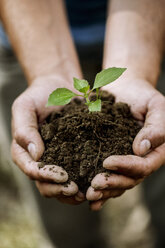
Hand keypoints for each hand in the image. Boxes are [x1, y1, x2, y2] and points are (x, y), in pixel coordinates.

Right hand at [11, 75, 84, 203]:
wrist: (59, 87)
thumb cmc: (39, 96)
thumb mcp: (25, 107)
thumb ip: (24, 129)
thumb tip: (36, 155)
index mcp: (25, 151)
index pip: (32, 170)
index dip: (46, 176)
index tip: (63, 176)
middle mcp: (41, 160)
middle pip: (46, 183)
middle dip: (60, 190)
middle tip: (76, 190)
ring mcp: (57, 159)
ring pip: (61, 185)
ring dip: (73, 193)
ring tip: (88, 192)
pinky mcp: (73, 155)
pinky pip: (77, 173)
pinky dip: (85, 181)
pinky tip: (96, 181)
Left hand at [86, 78, 164, 209]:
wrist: (125, 89)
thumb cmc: (142, 95)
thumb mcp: (155, 106)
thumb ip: (156, 127)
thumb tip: (141, 149)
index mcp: (155, 151)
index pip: (144, 165)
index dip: (127, 166)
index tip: (108, 162)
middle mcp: (140, 160)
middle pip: (129, 179)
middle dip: (112, 183)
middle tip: (94, 185)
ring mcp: (125, 161)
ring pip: (117, 181)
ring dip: (103, 191)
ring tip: (88, 194)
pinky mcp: (109, 157)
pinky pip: (105, 175)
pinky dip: (98, 187)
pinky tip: (85, 195)